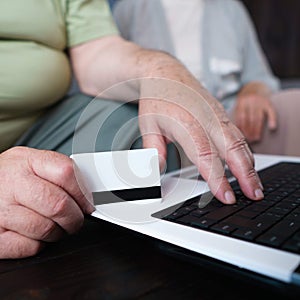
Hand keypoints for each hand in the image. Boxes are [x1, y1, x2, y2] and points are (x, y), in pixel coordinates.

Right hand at [0, 147, 93, 258]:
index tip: (87, 203)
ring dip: (57, 232)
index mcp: (26, 161)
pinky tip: (32, 233)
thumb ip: (56, 173)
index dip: (83, 192)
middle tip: (74, 219)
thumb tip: (86, 193)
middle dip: (74, 218)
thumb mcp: (30, 163)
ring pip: (47, 229)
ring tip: (51, 224)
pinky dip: (38, 244)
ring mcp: (1, 211)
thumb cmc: (8, 179)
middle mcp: (12, 183)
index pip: (66, 172)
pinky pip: (31, 246)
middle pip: (59, 205)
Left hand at [138, 78, 263, 204]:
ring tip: (256, 186)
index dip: (217, 177)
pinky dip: (245, 152)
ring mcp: (217, 115)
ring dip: (250, 164)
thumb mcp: (147, 124)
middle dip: (246, 174)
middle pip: (232, 148)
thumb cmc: (157, 97)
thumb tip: (157, 171)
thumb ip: (154, 150)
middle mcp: (206, 118)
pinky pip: (238, 134)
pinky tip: (247, 165)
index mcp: (187, 123)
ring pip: (239, 141)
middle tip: (254, 195)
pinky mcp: (221, 113)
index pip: (205, 155)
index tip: (226, 196)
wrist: (165, 72)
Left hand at [234, 83, 276, 142]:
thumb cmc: (245, 101)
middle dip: (249, 131)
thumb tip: (235, 132)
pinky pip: (271, 111)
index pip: (240, 118)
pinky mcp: (268, 101)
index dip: (241, 128)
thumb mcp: (239, 105)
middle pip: (249, 118)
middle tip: (249, 141)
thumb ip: (237, 115)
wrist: (255, 86)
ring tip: (256, 139)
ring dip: (257, 129)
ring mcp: (259, 101)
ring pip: (258, 117)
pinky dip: (272, 120)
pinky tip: (272, 128)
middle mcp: (249, 101)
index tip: (241, 138)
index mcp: (240, 102)